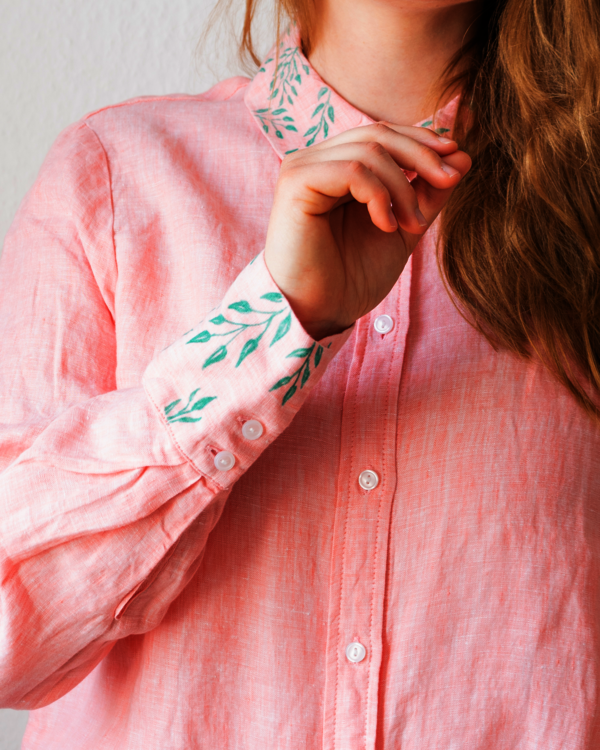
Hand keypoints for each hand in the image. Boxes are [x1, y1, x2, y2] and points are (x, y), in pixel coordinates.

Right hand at [264, 122, 470, 339]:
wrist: (319, 313)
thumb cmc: (352, 278)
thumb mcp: (403, 230)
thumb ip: (427, 195)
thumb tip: (462, 156)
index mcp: (337, 167)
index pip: (384, 135)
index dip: (422, 141)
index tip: (456, 161)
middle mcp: (317, 161)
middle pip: (379, 134)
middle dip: (422, 155)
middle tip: (450, 180)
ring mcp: (303, 168)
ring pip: (369, 150)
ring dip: (403, 188)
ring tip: (412, 226)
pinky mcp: (296, 182)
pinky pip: (351, 170)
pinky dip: (379, 196)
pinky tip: (386, 226)